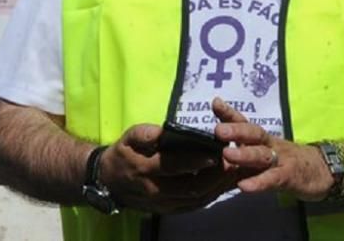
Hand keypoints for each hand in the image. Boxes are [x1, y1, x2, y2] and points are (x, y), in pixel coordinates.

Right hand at [97, 123, 234, 213]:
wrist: (110, 182)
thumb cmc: (123, 154)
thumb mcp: (128, 138)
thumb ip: (144, 134)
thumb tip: (162, 131)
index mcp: (144, 169)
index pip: (173, 166)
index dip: (195, 161)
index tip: (215, 153)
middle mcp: (154, 190)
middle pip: (190, 187)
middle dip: (214, 176)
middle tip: (233, 162)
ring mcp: (163, 204)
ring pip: (195, 199)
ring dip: (216, 187)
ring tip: (233, 172)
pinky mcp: (169, 210)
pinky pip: (194, 206)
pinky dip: (211, 195)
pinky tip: (223, 184)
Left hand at [212, 97, 334, 200]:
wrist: (322, 170)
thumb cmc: (287, 163)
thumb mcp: (263, 158)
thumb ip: (241, 159)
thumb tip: (214, 160)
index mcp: (262, 139)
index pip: (245, 123)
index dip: (230, 113)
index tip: (215, 103)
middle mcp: (270, 145)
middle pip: (253, 134)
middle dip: (235, 130)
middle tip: (218, 130)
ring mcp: (281, 160)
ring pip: (261, 155)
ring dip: (244, 154)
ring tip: (227, 154)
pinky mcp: (289, 176)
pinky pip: (273, 179)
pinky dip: (259, 182)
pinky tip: (244, 186)